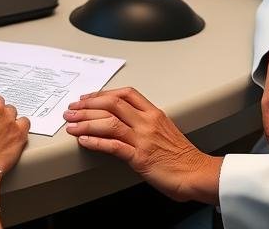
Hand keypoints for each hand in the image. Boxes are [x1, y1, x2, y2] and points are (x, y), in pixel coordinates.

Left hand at [64, 87, 221, 204]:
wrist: (197, 174)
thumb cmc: (183, 156)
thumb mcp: (165, 130)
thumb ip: (146, 123)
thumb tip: (125, 121)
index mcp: (154, 113)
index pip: (126, 93)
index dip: (103, 94)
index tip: (88, 97)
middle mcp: (147, 122)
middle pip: (112, 104)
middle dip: (88, 105)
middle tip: (72, 109)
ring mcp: (143, 139)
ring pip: (109, 122)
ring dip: (86, 122)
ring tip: (71, 124)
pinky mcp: (140, 158)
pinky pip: (113, 146)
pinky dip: (95, 141)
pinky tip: (83, 140)